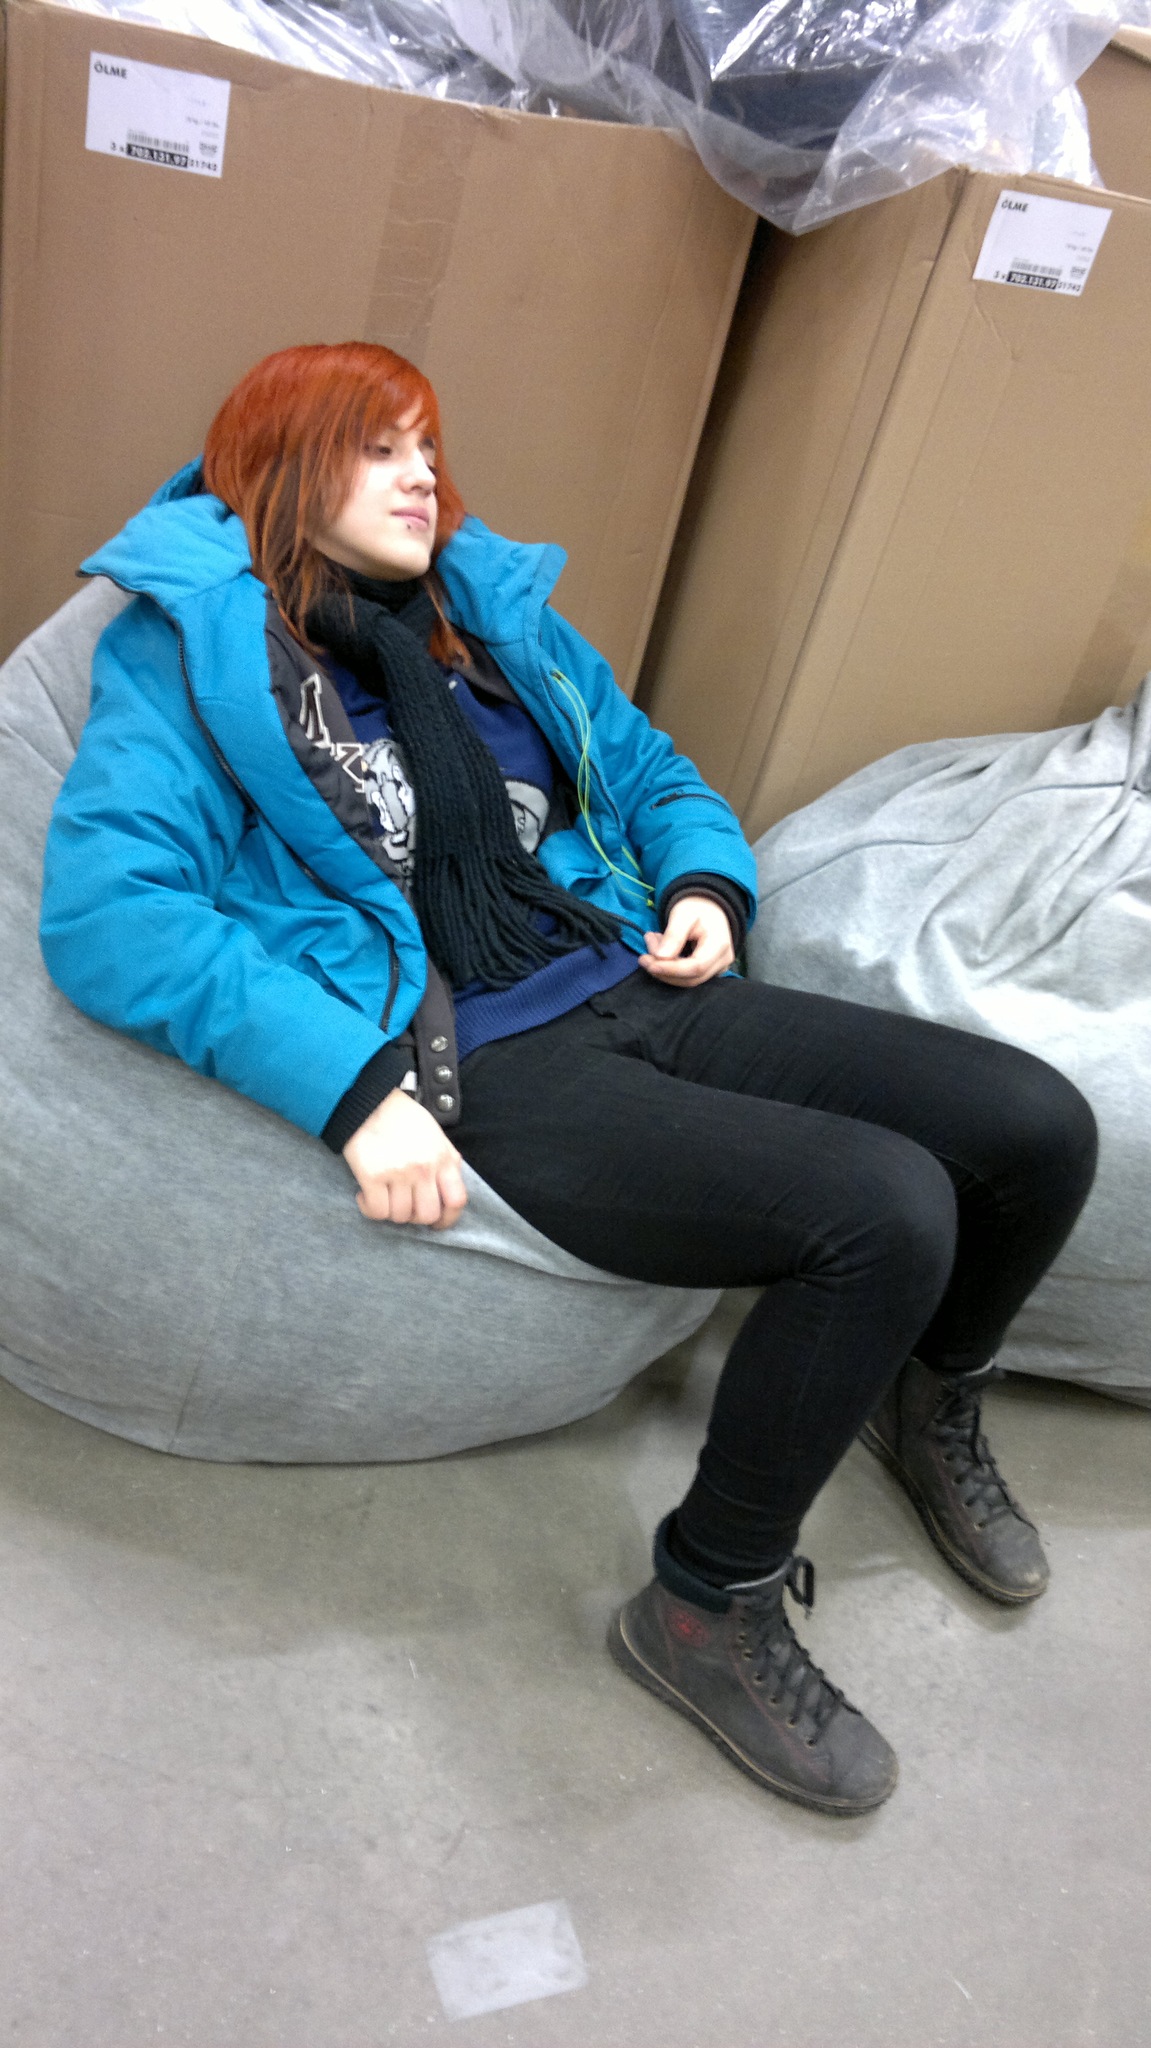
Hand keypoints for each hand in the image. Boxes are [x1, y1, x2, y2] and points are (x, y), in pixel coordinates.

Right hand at [343, 1088, 468, 1228]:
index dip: (447, 1219)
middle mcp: (424, 1168)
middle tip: (404, 1206)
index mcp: (443, 1158)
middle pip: (427, 1214)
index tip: (436, 1224)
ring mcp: (398, 1173)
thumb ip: (444, 1163)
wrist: (369, 1101)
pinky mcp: (372, 1176)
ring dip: (391, 1212)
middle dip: (415, 1218)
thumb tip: (446, 1193)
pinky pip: (377, 1211)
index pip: (456, 1201)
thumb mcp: (435, 1136)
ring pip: (400, 1216)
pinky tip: (366, 1196)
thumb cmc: (403, 1118)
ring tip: (384, 1196)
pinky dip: (370, 1209)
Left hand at [639, 895, 734, 986]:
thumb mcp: (682, 914)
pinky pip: (687, 976)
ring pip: (687, 980)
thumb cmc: (696, 907)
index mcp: (720, 945)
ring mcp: (718, 968)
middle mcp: (723, 960)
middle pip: (691, 978)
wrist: (708, 907)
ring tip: (652, 946)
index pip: (696, 967)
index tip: (649, 964)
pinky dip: (670, 968)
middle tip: (644, 957)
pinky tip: (660, 952)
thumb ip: (673, 935)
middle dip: (664, 971)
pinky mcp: (710, 971)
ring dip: (664, 969)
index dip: (671, 970)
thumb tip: (660, 958)